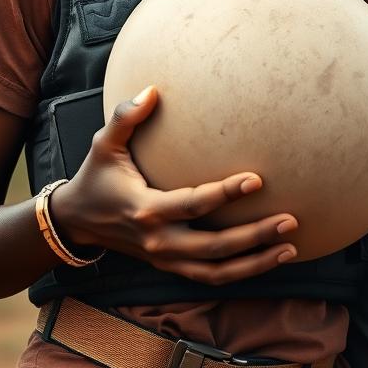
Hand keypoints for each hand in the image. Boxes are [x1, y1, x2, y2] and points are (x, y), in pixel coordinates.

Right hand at [49, 86, 298, 284]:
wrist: (77, 221)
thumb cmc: (96, 176)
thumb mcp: (103, 144)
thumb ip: (126, 117)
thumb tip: (152, 90)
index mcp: (145, 209)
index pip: (194, 204)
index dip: (225, 193)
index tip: (257, 180)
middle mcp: (159, 241)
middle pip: (215, 247)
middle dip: (254, 236)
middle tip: (290, 220)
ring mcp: (166, 259)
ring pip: (218, 272)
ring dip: (256, 262)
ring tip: (290, 245)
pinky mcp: (172, 267)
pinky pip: (211, 277)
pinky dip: (243, 272)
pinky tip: (271, 258)